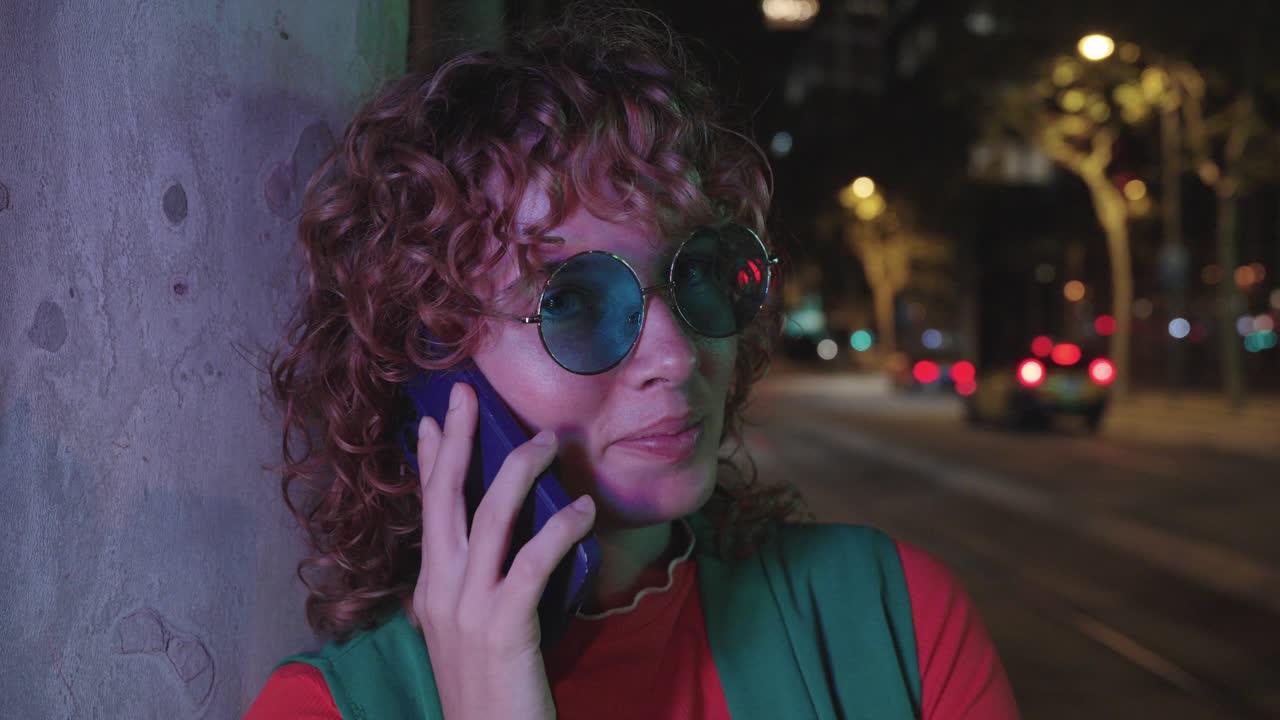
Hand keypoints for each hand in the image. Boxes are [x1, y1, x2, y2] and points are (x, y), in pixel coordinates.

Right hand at [410, 382, 596, 719]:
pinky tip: (585, 511)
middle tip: (466, 395)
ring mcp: (467, 609)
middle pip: (445, 499)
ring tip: (549, 441)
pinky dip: (561, 529)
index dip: (430, 462)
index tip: (432, 420)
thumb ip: (479, 589)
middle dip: (457, 441)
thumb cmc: (492, 693)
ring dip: (520, 470)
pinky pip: (533, 561)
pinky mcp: (503, 627)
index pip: (428, 512)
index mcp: (432, 592)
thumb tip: (506, 543)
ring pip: (488, 517)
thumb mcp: (472, 634)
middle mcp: (441, 593)